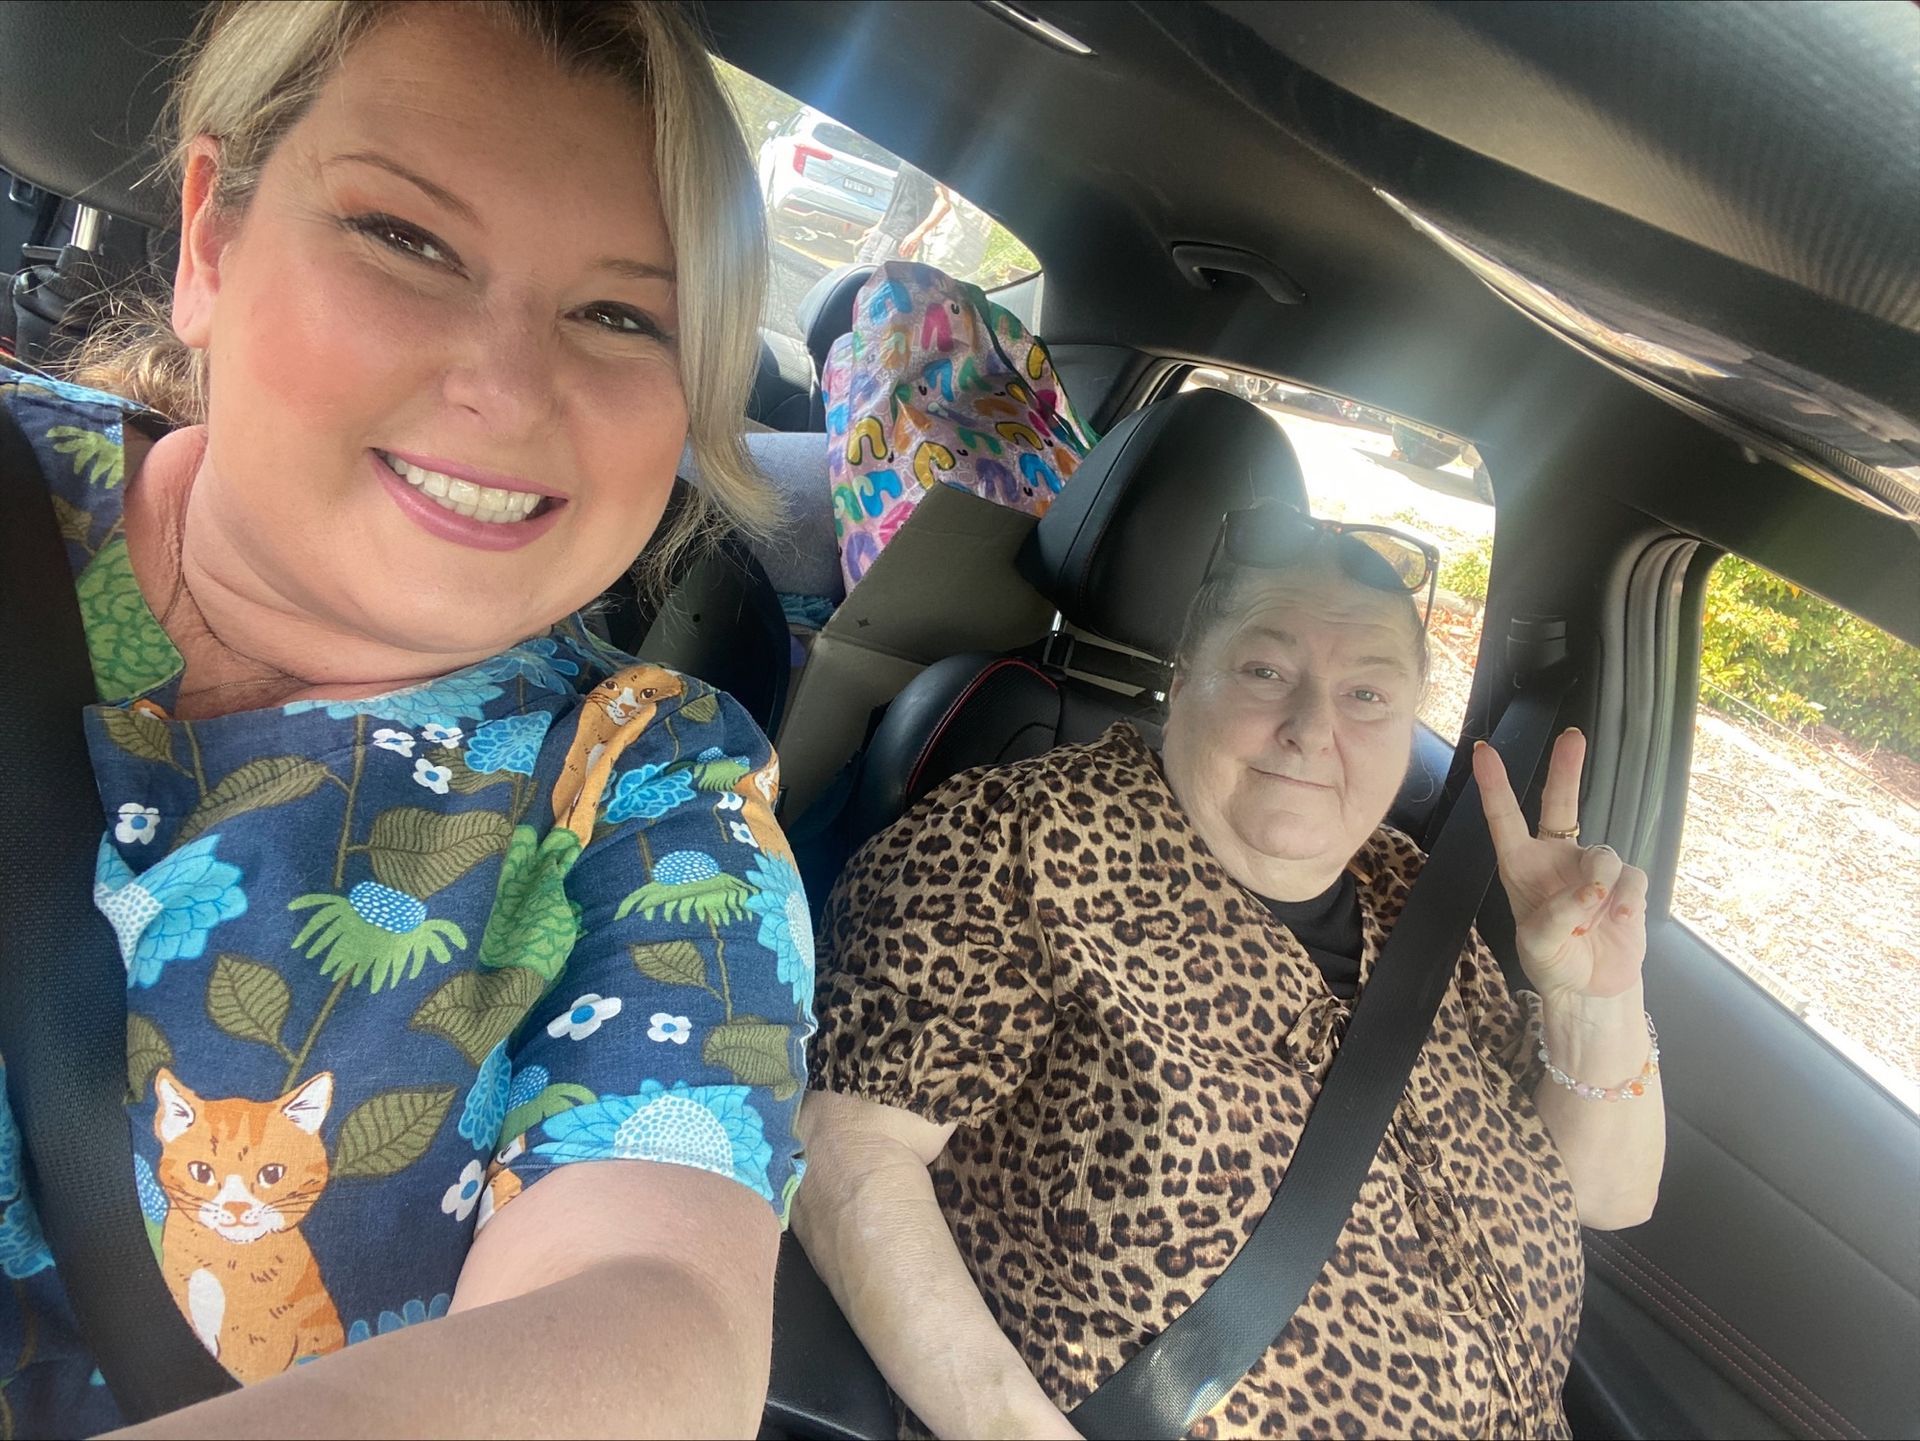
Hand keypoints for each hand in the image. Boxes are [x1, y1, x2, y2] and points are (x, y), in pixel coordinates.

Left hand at [1474, 728, 1648, 1002]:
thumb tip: (1594, 887)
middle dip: (1567, 768)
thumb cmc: (1552, 960)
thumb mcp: (1539, 945)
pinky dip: (1626, 901)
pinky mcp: (1626, 883)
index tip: (1483, 751)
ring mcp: (1593, 867)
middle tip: (1572, 736)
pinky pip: (1631, 879)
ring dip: (1600, 883)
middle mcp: (1556, 857)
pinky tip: (1618, 920)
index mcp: (1522, 866)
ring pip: (1603, 854)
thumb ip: (1559, 915)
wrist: (1591, 987)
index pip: (1505, 820)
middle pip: (1561, 803)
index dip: (1494, 786)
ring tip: (1594, 914)